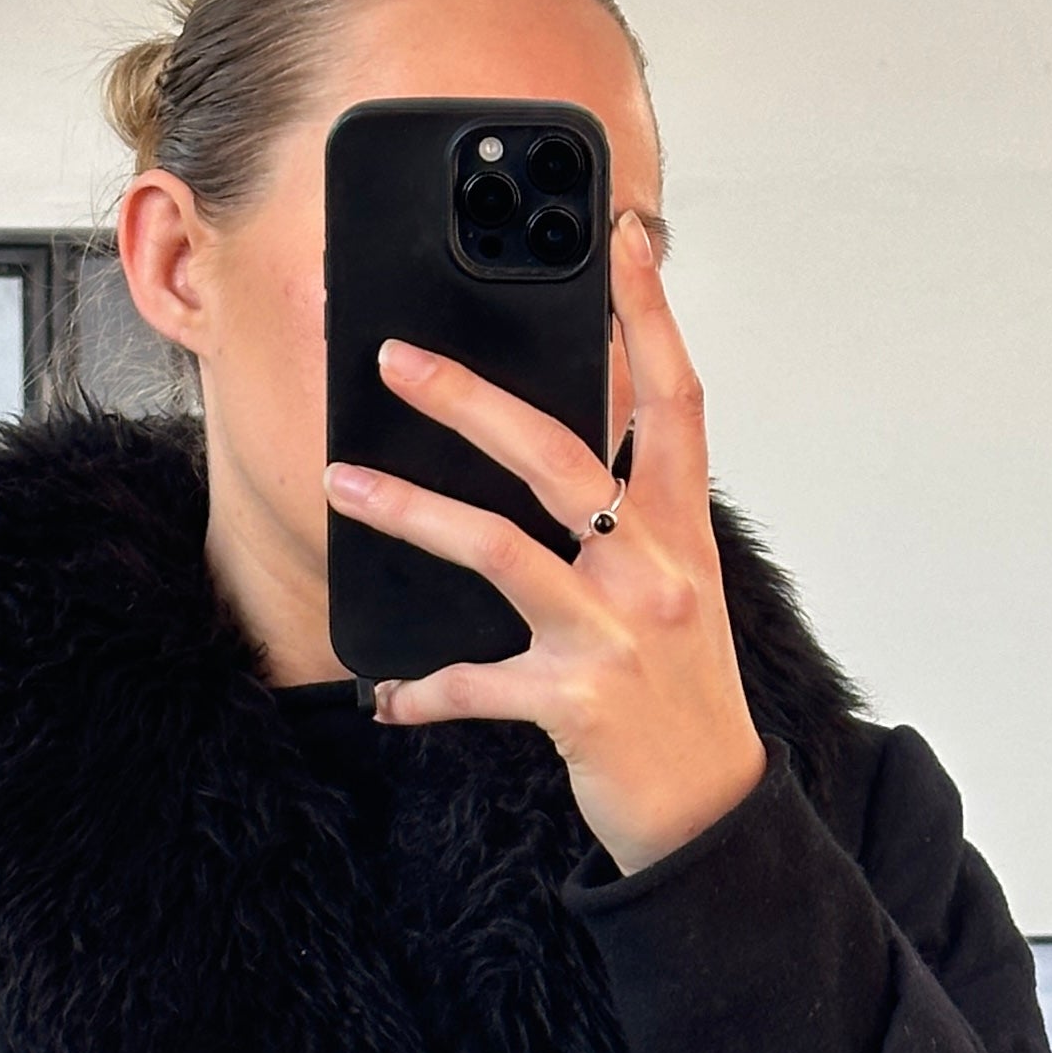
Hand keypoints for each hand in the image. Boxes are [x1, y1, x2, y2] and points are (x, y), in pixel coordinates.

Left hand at [322, 213, 766, 875]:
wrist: (709, 812)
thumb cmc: (682, 695)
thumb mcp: (676, 591)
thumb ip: (630, 521)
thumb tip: (555, 457)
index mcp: (680, 531)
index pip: (674, 400)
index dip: (650, 316)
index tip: (619, 239)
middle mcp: (655, 570)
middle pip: (558, 455)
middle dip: (468, 399)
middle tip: (396, 358)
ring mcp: (616, 635)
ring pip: (499, 551)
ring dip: (410, 512)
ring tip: (342, 485)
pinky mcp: (578, 703)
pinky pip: (478, 683)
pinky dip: (425, 690)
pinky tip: (388, 693)